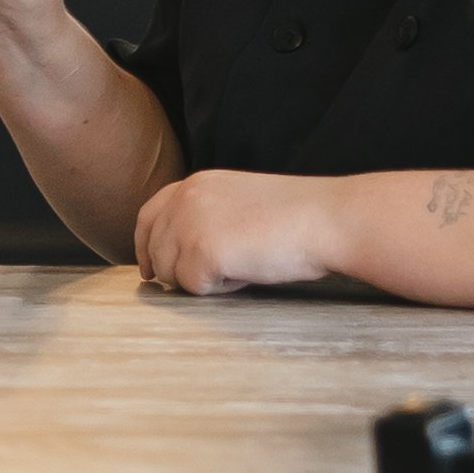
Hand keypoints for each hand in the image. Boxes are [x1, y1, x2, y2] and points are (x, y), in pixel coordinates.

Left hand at [131, 167, 342, 295]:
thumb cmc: (296, 216)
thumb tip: (180, 252)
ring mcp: (189, 224)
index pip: (149, 215)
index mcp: (196, 183)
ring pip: (171, 273)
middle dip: (175, 271)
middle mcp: (185, 199)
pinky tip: (248, 271)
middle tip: (207, 279)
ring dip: (203, 279)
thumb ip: (205, 216)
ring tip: (243, 263)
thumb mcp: (238, 203)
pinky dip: (220, 290)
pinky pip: (195, 288)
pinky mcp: (201, 252)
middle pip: (154, 249)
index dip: (146, 245)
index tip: (150, 268)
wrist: (327, 220)